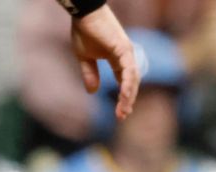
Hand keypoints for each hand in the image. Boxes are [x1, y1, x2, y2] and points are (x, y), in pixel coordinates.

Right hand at [71, 5, 139, 119]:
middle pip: (131, 83)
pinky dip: (128, 83)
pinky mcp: (124, 49)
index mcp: (118, 60)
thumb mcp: (84, 57)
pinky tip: (126, 95)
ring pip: (132, 79)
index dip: (123, 96)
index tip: (120, 112)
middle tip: (122, 115)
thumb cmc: (84, 30)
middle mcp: (126, 58)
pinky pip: (129, 70)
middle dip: (127, 100)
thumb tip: (92, 92)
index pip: (124, 82)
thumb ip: (90, 74)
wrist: (83, 13)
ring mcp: (127, 53)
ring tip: (124, 110)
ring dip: (128, 96)